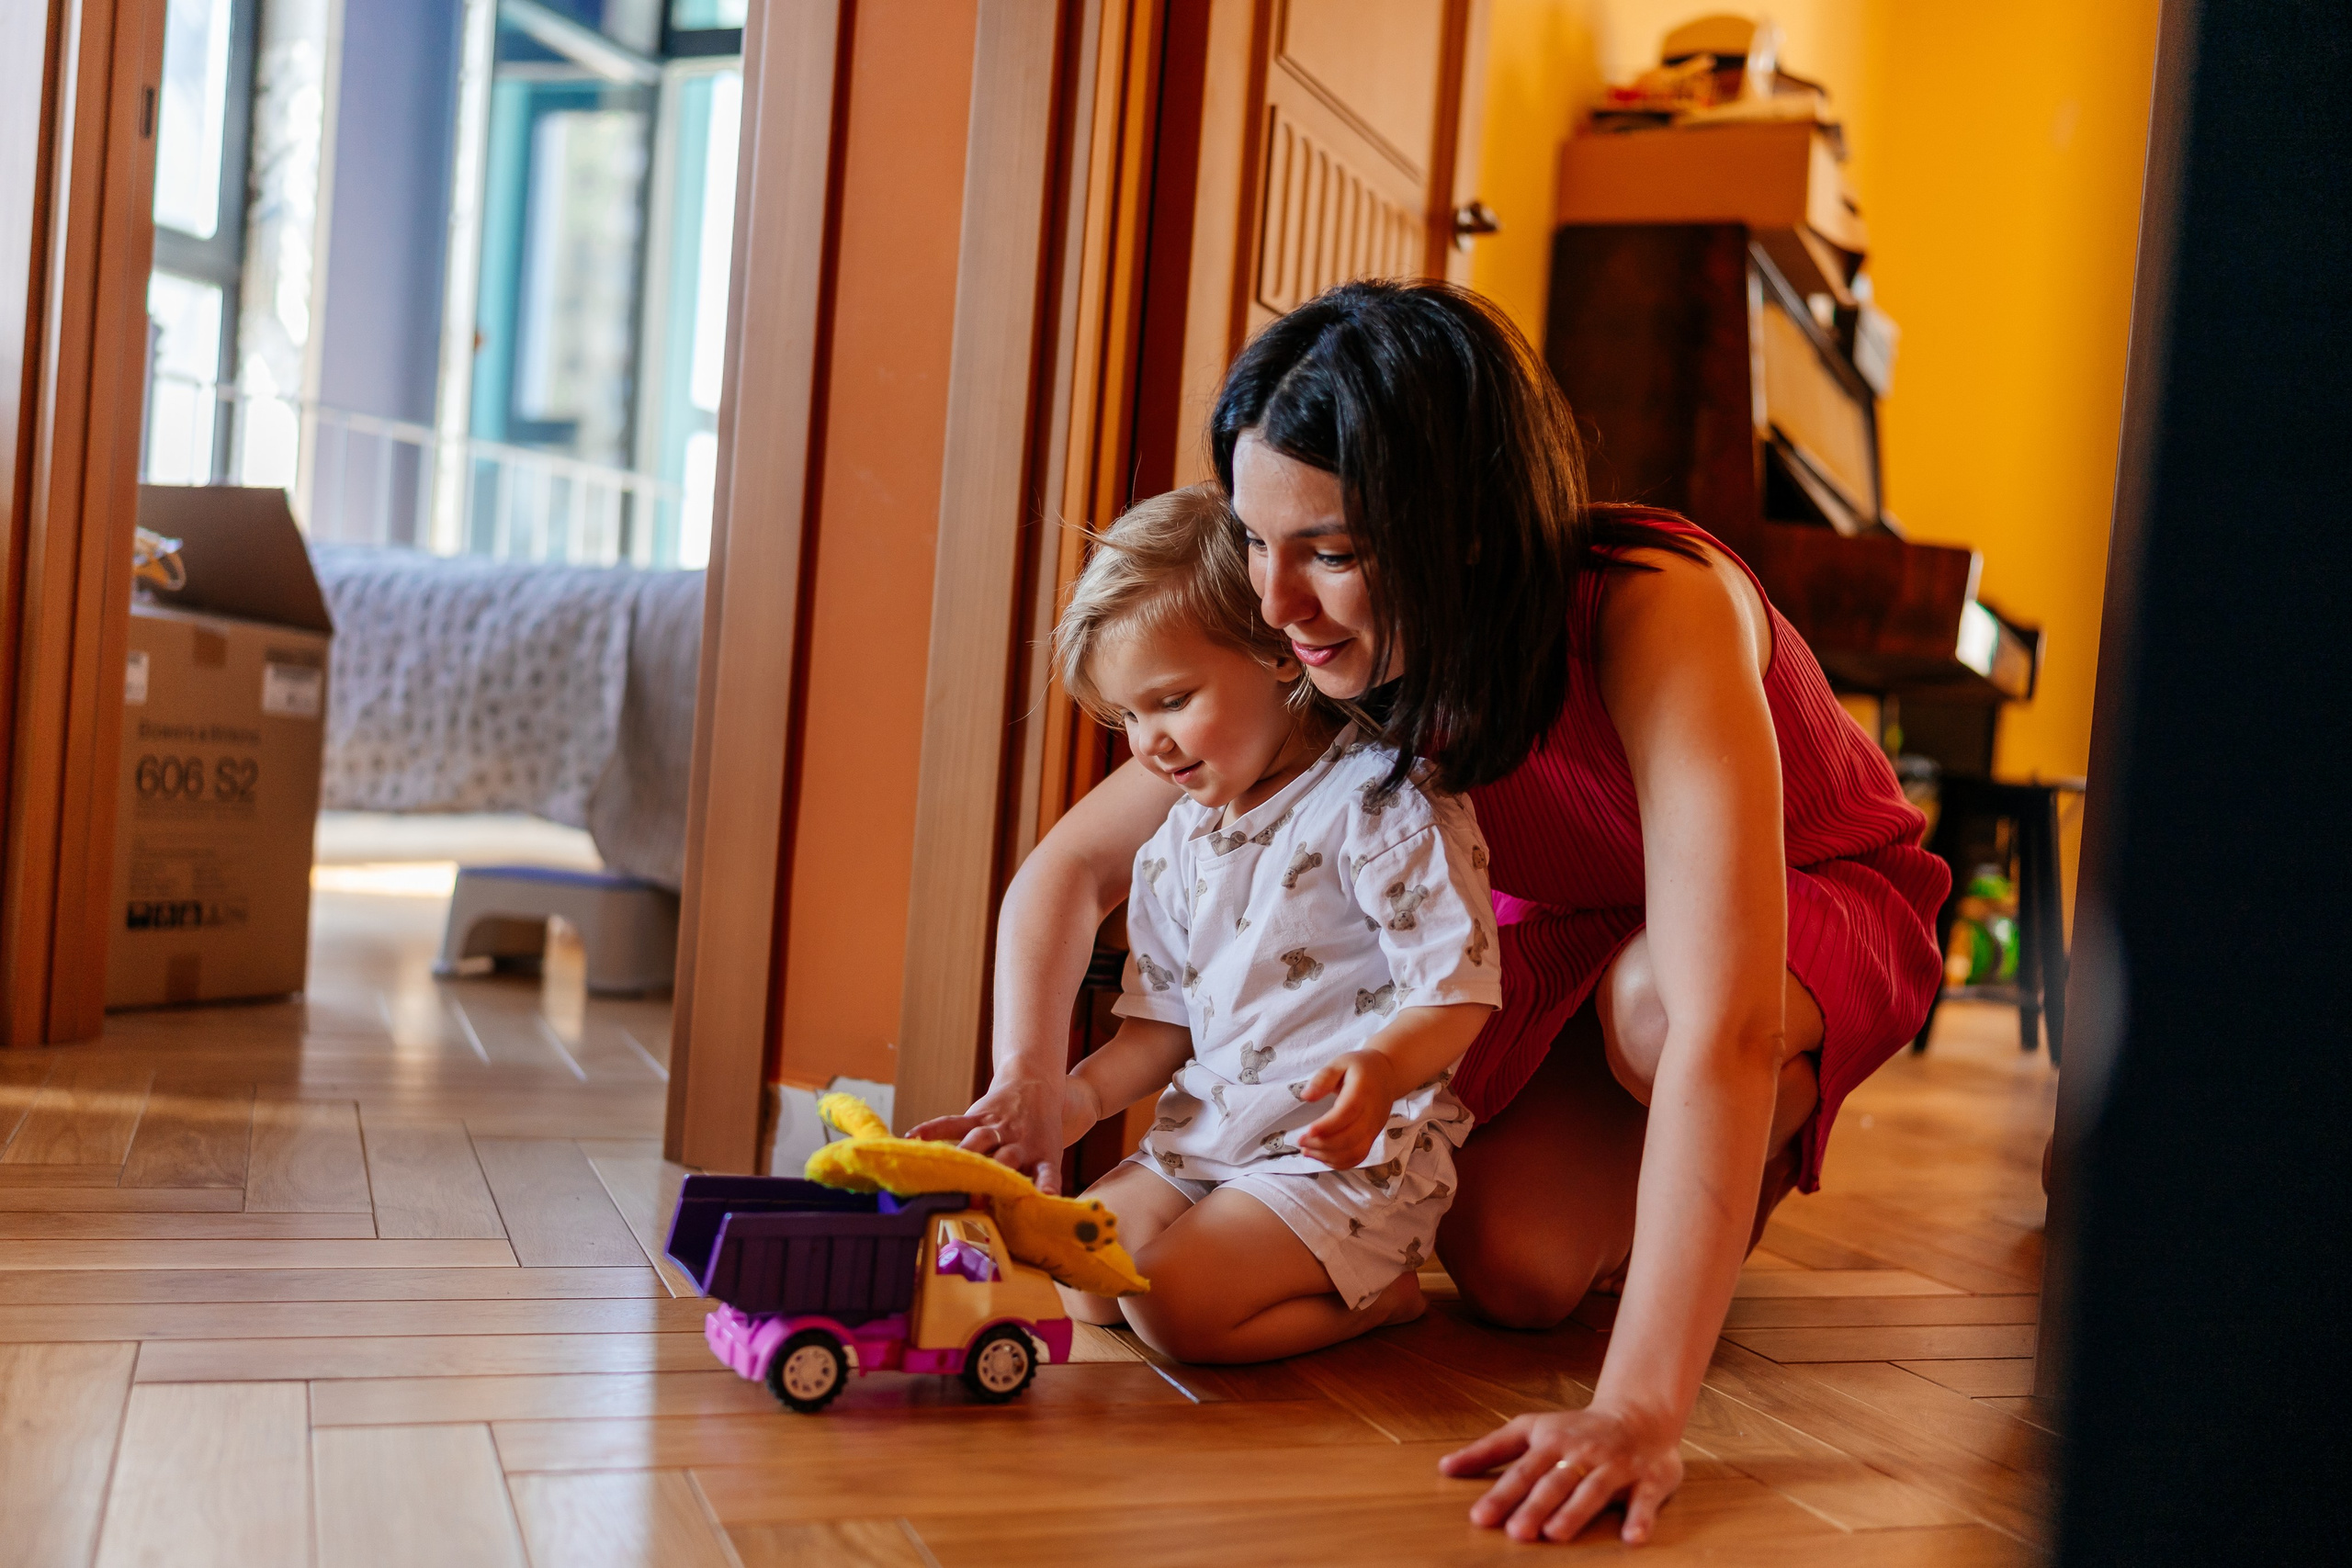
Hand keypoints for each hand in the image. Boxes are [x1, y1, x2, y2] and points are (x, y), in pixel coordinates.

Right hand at [905, 1075, 1076, 1193]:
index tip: (1044, 1197)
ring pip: (979, 1140)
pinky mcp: (977, 1116)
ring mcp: (997, 1128)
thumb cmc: (1038, 1136)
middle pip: (1006, 1160)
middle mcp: (1019, 1143)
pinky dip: (932, 1130)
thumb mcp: (1047, 1157)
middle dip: (993, 1178)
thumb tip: (1025, 1230)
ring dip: (963, 1157)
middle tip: (975, 1201)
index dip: (1045, 1186)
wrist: (1033, 1086)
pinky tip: (912, 1139)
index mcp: (1042, 1157)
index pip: (1047, 1174)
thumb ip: (1034, 1185)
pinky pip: (953, 1123)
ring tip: (943, 1176)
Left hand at [1297, 1051, 1398, 1167]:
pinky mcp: (1372, 1138)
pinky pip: (1358, 1157)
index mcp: (1363, 1091)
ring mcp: (1374, 1129)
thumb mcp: (1339, 1063)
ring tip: (1306, 1150)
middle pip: (1350, 1137)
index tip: (1307, 1131)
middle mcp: (1372, 1114)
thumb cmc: (1359, 1068)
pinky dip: (1338, 1162)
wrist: (1386, 1075)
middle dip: (1322, 1144)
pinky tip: (1321, 1155)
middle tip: (1301, 1141)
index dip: (1328, 1126)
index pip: (1348, 1113)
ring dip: (1328, 1156)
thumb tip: (1306, 1096)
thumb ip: (1323, 1078)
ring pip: (1354, 1152)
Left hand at [1439, 1404, 1684, 1544]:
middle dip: (1535, 1506)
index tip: (1480, 1517)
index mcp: (1551, 1442)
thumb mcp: (1529, 1430)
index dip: (1502, 1494)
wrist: (1639, 1413)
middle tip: (1516, 1532)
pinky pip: (1645, 1500)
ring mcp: (1617, 1466)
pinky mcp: (1649, 1479)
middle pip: (1555, 1483)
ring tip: (1556, 1534)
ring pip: (1594, 1490)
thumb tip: (1444, 1468)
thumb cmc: (1575, 1429)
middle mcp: (1582, 1453)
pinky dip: (1640, 1518)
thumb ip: (1490, 1450)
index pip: (1522, 1472)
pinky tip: (1632, 1538)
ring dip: (1576, 1512)